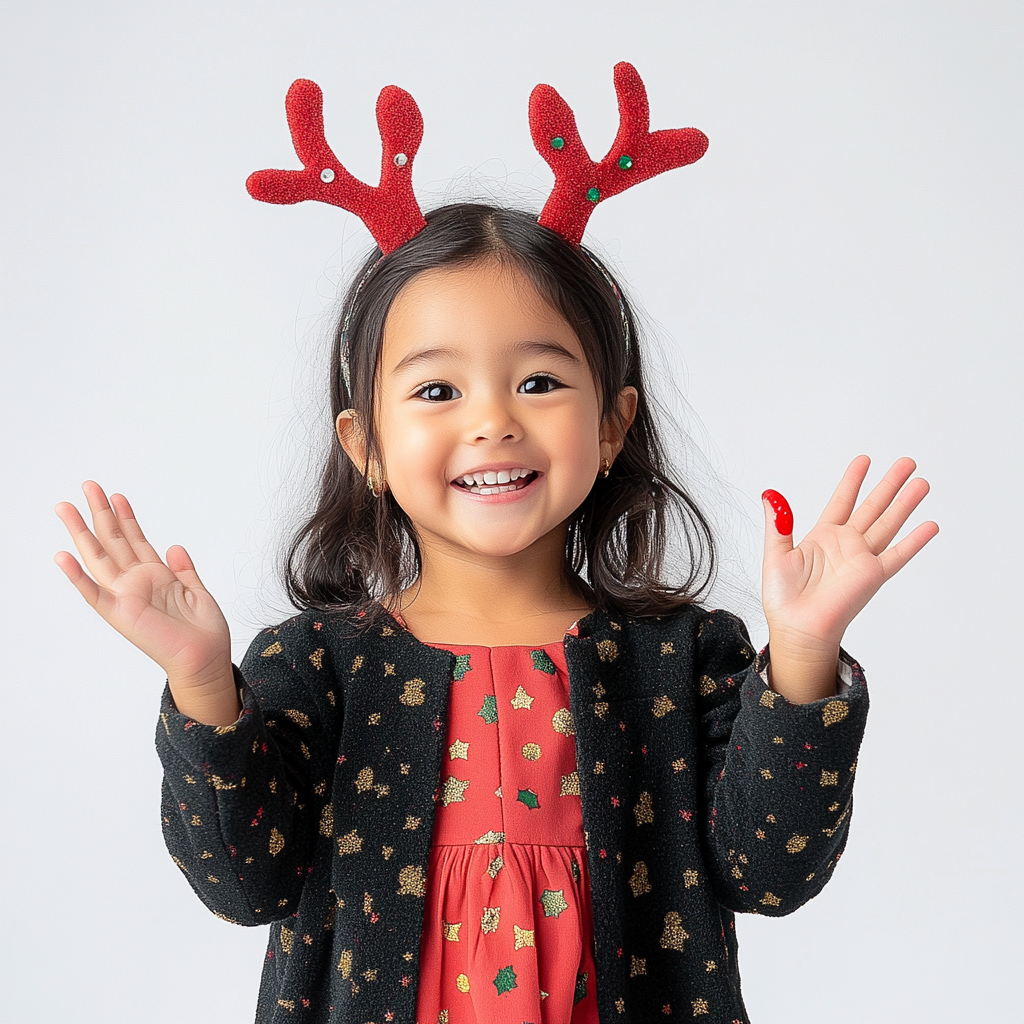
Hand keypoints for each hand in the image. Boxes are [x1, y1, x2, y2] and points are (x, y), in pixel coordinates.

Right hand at [55, 482, 237, 722]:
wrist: (205, 660)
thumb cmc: (204, 633)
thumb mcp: (198, 593)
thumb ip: (185, 570)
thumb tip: (175, 546)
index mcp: (156, 576)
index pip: (136, 539)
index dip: (127, 517)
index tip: (117, 495)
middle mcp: (136, 582)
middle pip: (113, 540)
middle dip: (100, 512)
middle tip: (88, 485)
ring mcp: (125, 596)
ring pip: (99, 557)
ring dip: (82, 531)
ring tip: (65, 507)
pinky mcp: (119, 614)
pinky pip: (93, 593)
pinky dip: (77, 576)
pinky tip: (63, 557)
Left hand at [760, 456, 937, 700]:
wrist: (796, 628)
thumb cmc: (783, 598)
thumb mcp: (775, 554)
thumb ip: (778, 524)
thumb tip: (770, 495)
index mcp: (822, 537)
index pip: (842, 501)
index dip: (853, 480)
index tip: (865, 460)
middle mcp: (846, 545)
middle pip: (872, 507)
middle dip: (889, 484)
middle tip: (907, 462)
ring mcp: (861, 559)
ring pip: (888, 523)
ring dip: (905, 504)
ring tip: (922, 482)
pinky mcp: (872, 576)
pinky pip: (897, 555)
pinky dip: (914, 541)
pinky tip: (930, 525)